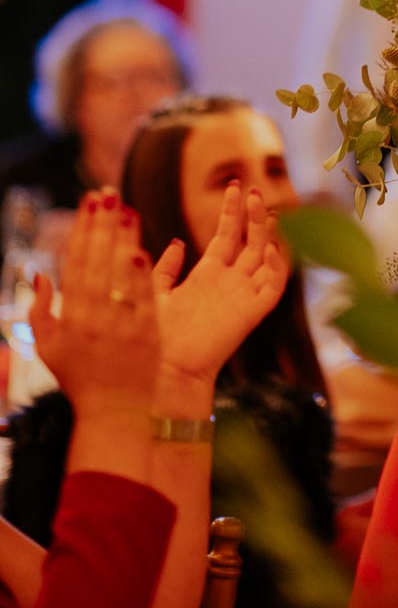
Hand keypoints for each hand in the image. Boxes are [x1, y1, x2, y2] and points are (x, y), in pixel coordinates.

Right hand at [29, 190, 158, 421]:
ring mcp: (122, 325)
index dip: (82, 231)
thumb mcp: (48, 348)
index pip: (76, 264)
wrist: (117, 412)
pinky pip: (145, 298)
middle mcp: (95, 318)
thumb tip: (39, 273)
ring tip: (127, 209)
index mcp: (70, 318)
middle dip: (102, 226)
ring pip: (122, 276)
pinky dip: (144, 274)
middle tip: (107, 195)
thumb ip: (39, 311)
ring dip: (124, 240)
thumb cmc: (80, 378)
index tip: (88, 203)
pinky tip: (142, 248)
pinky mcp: (148, 332)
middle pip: (99, 262)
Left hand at [153, 184, 289, 395]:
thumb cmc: (156, 335)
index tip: (236, 186)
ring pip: (266, 257)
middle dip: (254, 215)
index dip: (233, 211)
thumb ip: (166, 267)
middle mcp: (230, 281)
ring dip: (269, 233)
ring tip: (267, 209)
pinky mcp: (252, 312)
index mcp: (208, 274)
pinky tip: (274, 246)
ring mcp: (244, 295)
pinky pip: (274, 285)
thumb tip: (179, 241)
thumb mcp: (155, 293)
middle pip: (251, 240)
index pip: (228, 234)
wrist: (166, 368)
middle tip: (255, 190)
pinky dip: (279, 265)